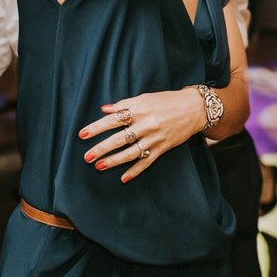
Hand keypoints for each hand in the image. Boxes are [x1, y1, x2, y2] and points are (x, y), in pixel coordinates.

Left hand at [77, 89, 207, 182]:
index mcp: (139, 110)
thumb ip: (124, 104)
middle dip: (102, 148)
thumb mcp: (144, 98)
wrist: (194, 109)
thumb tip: (104, 110)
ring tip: (99, 166)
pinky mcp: (163, 148)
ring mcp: (155, 138)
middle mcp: (146, 125)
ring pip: (131, 152)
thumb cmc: (166, 101)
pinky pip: (147, 161)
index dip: (97, 127)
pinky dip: (135, 171)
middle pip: (120, 139)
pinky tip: (124, 178)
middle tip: (87, 156)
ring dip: (114, 161)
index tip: (82, 134)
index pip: (113, 120)